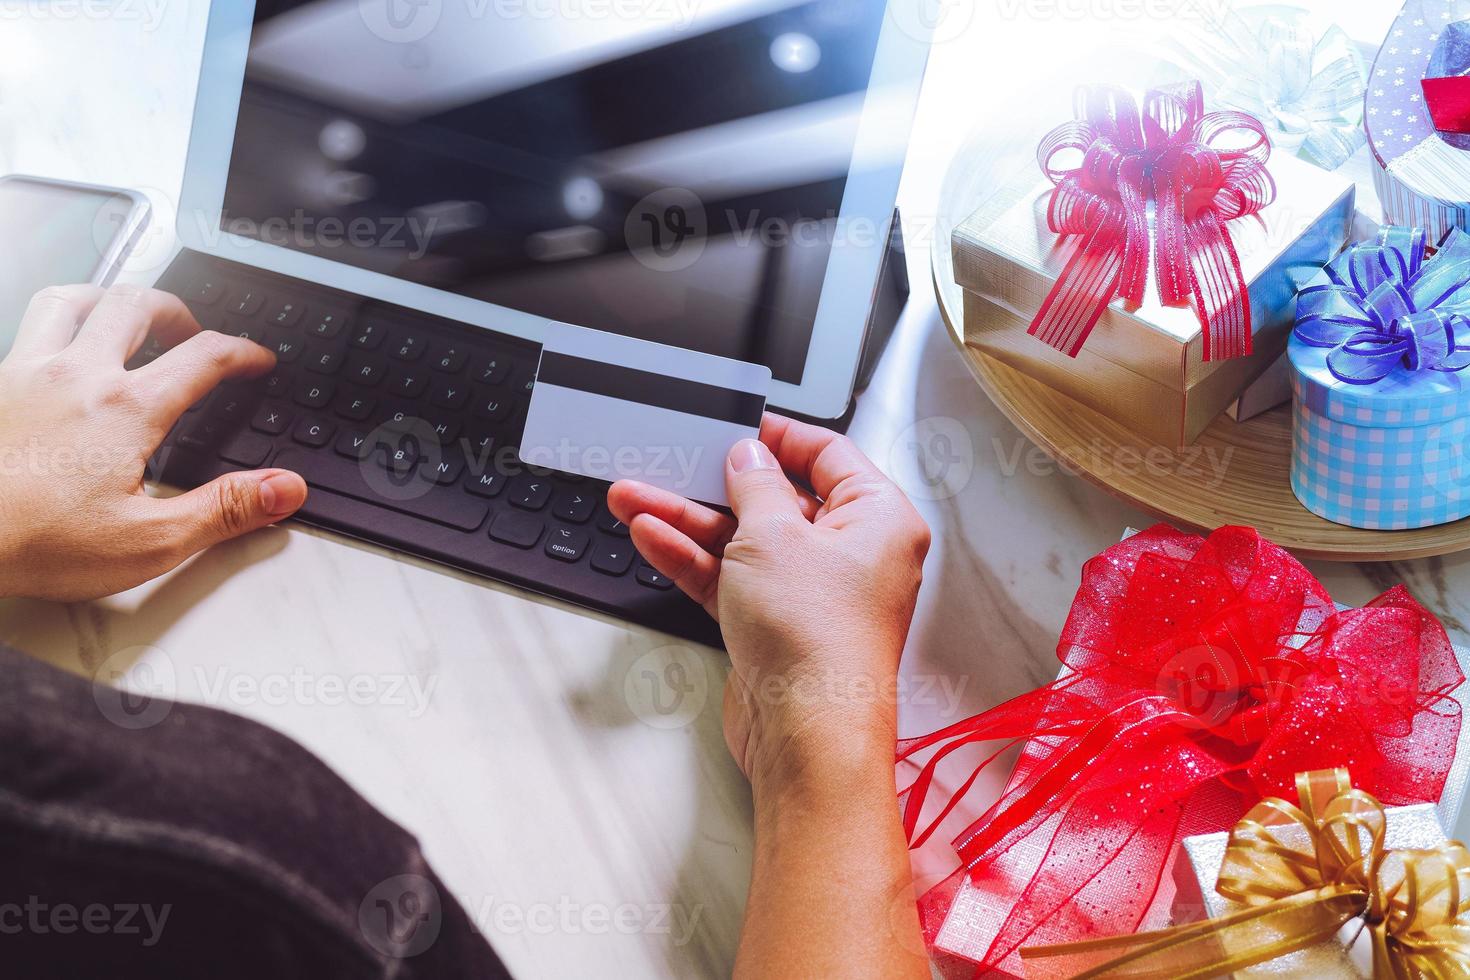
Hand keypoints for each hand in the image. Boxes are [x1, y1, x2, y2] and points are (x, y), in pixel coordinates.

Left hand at [0, 284, 307, 600]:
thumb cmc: (34, 543)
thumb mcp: (150, 542)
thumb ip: (226, 510)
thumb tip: (284, 489)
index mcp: (127, 409)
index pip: (205, 357)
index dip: (243, 353)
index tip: (257, 361)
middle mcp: (77, 375)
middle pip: (138, 305)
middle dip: (177, 309)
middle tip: (192, 330)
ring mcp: (25, 372)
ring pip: (73, 298)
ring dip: (110, 297)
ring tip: (126, 314)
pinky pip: (24, 327)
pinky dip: (53, 323)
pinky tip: (56, 348)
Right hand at [608, 414, 929, 790]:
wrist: (807, 734)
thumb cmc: (817, 640)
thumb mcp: (773, 535)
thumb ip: (755, 485)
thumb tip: (749, 456)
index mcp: (879, 519)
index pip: (828, 455)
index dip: (777, 436)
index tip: (735, 425)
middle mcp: (854, 555)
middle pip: (779, 498)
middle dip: (714, 483)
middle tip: (672, 461)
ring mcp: (813, 594)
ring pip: (745, 541)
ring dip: (688, 520)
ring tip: (634, 497)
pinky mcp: (778, 627)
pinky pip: (732, 579)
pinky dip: (694, 559)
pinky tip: (652, 535)